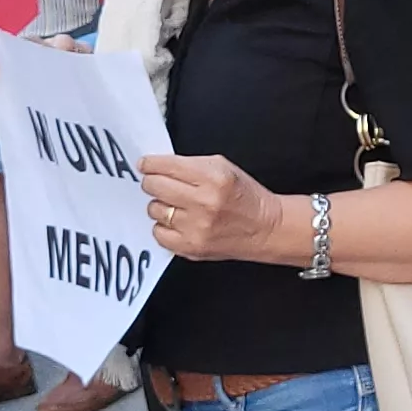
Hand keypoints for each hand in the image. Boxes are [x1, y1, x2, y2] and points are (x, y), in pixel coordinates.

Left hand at [139, 153, 290, 262]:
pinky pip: (158, 233)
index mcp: (213, 177)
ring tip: (178, 206)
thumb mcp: (224, 168)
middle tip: (159, 183)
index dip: (150, 164)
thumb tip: (157, 166)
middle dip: (154, 182)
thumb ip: (191, 165)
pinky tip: (179, 222)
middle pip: (154, 186)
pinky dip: (164, 227)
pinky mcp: (191, 247)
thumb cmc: (245, 198)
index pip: (165, 166)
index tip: (145, 165)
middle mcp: (203, 202)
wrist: (265, 228)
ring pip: (154, 209)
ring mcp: (195, 227)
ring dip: (162, 205)